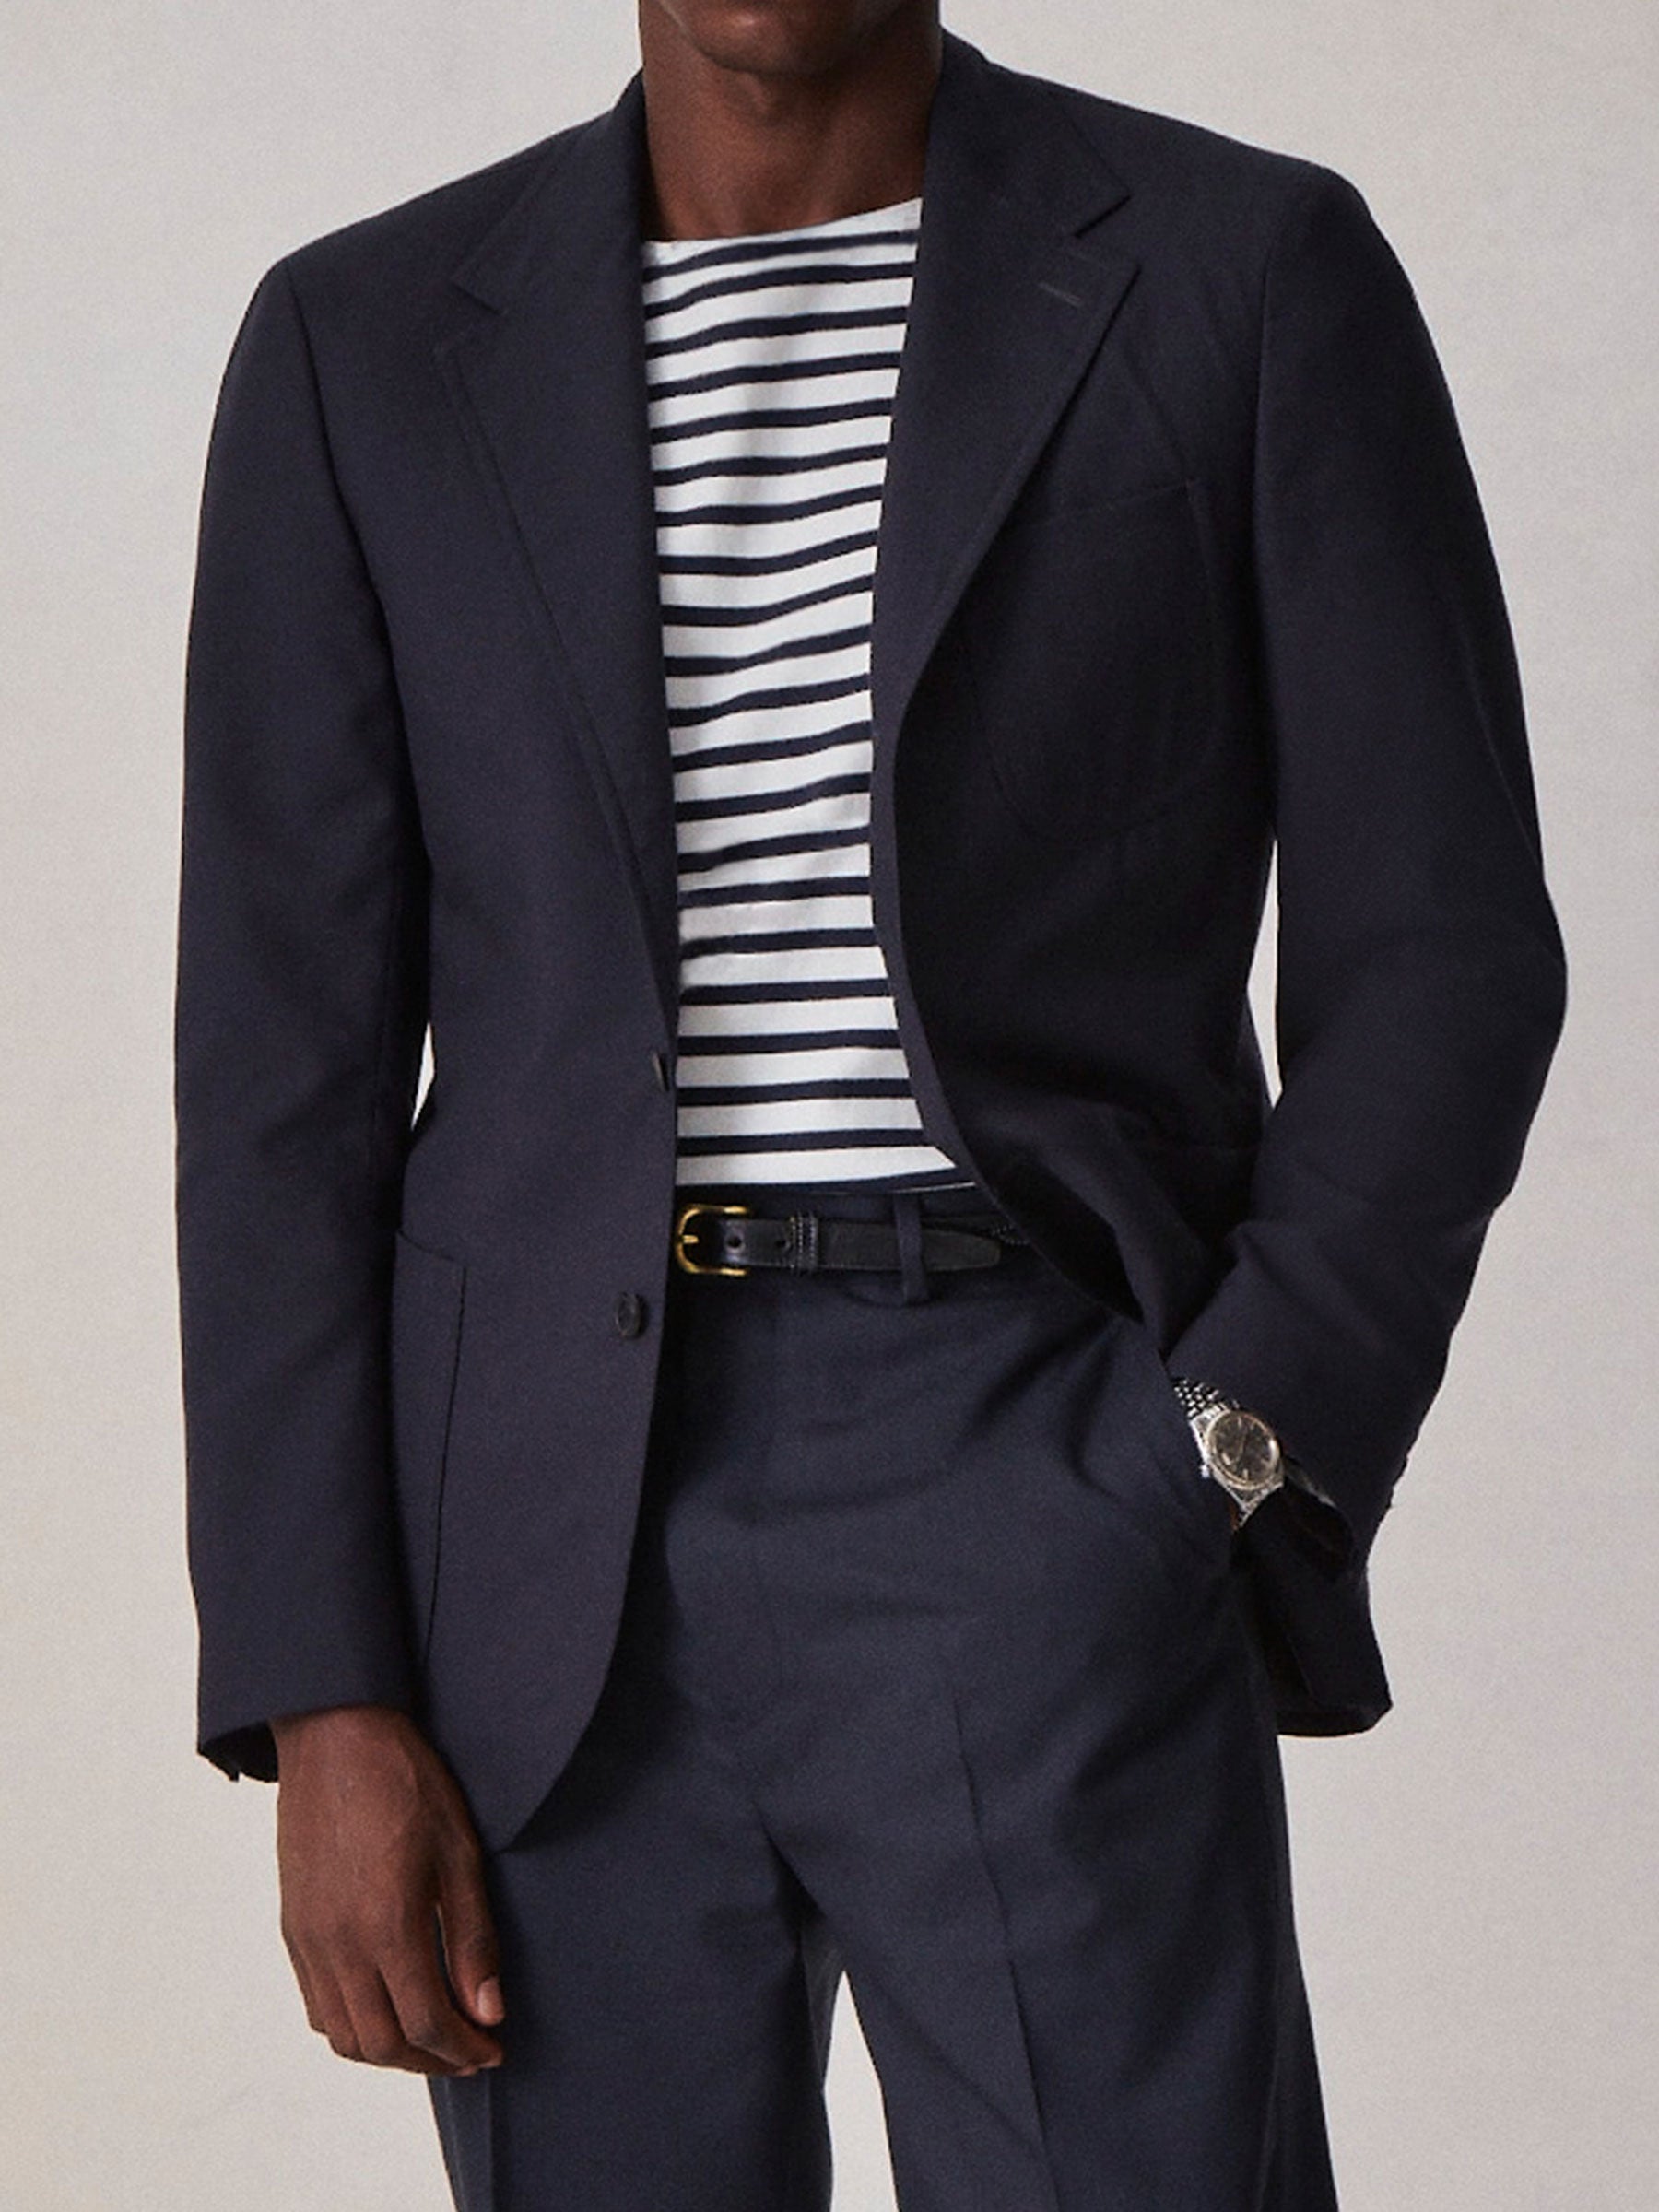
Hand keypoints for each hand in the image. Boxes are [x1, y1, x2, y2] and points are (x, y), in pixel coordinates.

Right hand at [271, 1703, 505, 2076]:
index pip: (426, 2023)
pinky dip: (350, 2025)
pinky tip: (384, 2006)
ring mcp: (308, 1939)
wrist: (335, 1736)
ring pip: (342, 2035)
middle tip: (467, 2053)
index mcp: (385, 1924)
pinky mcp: (292, 1927)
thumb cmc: (406, 1782)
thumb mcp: (459, 1852)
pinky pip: (315, 2005)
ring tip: (430, 2039)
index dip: (464, 2051)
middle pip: (380, 2044)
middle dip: (430, 2062)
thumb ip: (471, 1938)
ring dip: (388, 2051)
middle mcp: (338, 1944)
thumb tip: (488, 2012)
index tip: (492, 2052)